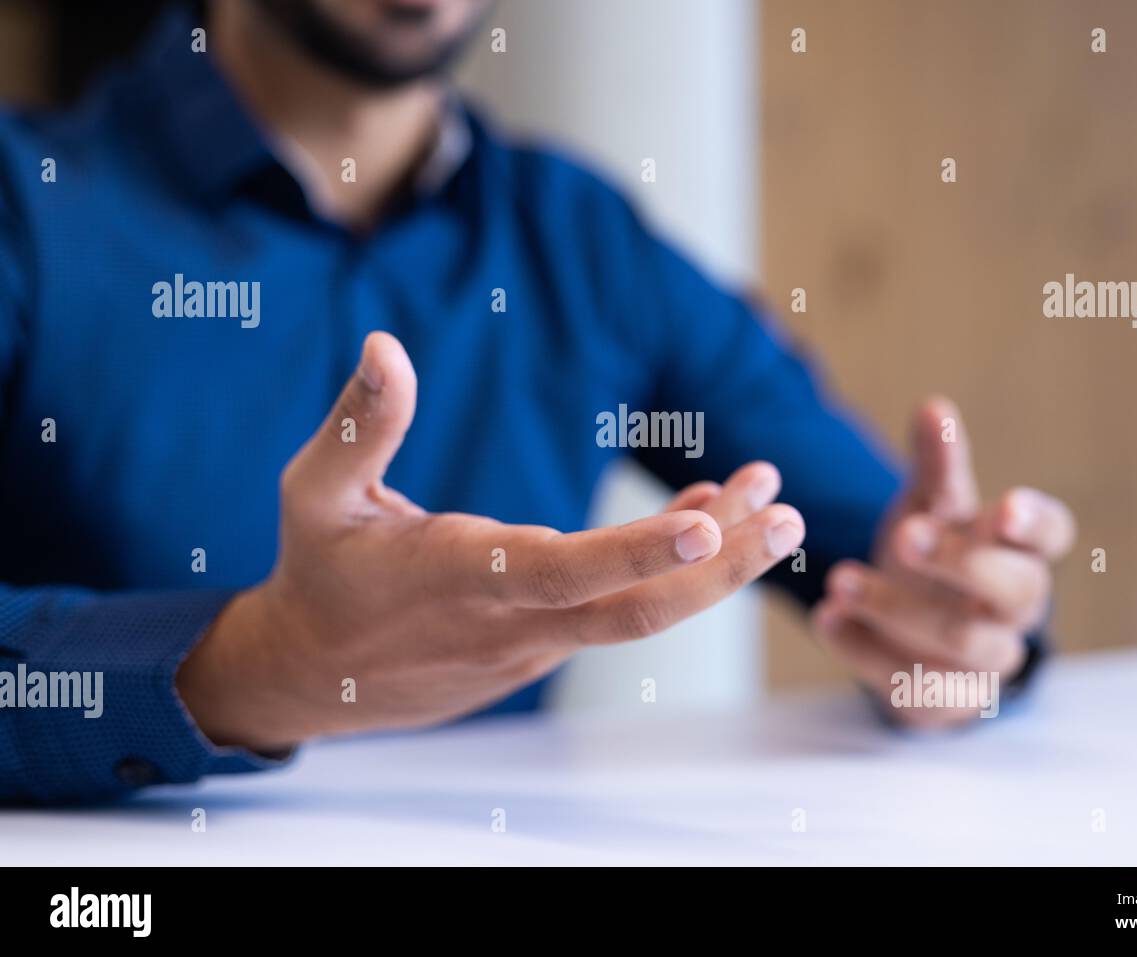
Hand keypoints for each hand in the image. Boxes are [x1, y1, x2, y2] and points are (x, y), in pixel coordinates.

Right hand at [177, 332, 804, 750]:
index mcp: (460, 578)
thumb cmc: (319, 573)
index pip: (567, 571)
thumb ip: (361, 423)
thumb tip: (385, 345)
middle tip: (791, 516)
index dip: (642, 551)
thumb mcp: (316, 493)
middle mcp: (512, 621)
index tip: (712, 522)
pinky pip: (619, 609)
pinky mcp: (542, 647)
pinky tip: (709, 519)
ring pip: (639, 610)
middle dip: (722, 567)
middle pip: (637, 610)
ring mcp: (534, 643)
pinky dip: (668, 567)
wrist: (312, 674)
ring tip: (772, 504)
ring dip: (711, 562)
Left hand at [812, 396, 1074, 726]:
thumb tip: (933, 406)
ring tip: (837, 580)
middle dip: (958, 562)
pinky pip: (912, 683)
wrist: (912, 629)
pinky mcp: (948, 698)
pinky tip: (827, 621)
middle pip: (1013, 590)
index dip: (1034, 523)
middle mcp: (1015, 607)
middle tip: (903, 536)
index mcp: (1022, 550)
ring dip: (897, 608)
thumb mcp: (931, 506)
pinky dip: (864, 650)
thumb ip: (937, 465)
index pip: (1052, 535)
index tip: (1005, 507)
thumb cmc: (934, 551)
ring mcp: (987, 658)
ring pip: (962, 641)